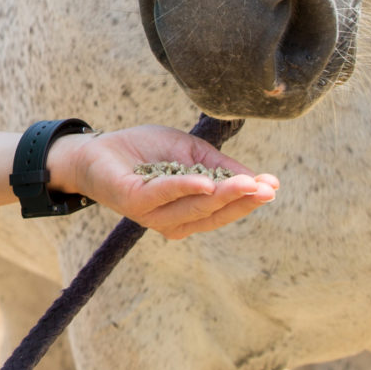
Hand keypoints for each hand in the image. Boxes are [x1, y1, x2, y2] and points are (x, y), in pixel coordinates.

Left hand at [50, 124, 276, 239]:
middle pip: (213, 213)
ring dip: (222, 195)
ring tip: (246, 182)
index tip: (273, 187)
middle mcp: (173, 220)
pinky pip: (163, 195)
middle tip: (266, 187)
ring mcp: (153, 214)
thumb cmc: (144, 151)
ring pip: (194, 208)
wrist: (96, 149)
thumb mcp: (190, 153)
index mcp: (188, 211)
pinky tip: (205, 183)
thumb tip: (259, 178)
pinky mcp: (134, 201)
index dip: (249, 199)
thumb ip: (220, 167)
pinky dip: (185, 188)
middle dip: (242, 199)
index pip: (224, 210)